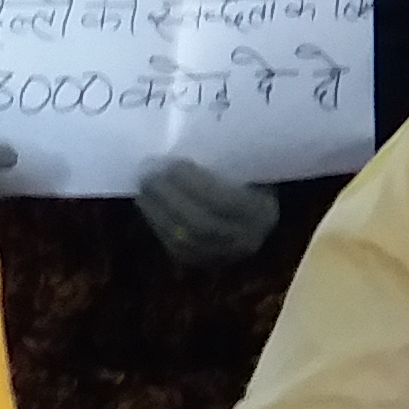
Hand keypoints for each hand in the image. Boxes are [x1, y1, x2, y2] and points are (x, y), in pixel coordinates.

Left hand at [134, 157, 278, 270]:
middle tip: (149, 175)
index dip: (195, 184)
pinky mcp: (204, 264)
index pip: (226, 202)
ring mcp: (225, 257)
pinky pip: (176, 249)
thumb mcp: (247, 166)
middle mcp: (248, 240)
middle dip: (169, 199)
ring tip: (144, 189)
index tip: (172, 163)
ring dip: (157, 213)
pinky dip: (158, 226)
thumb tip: (188, 144)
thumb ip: (227, 161)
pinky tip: (148, 206)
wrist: (256, 211)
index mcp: (264, 211)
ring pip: (185, 241)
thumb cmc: (251, 178)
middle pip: (201, 225)